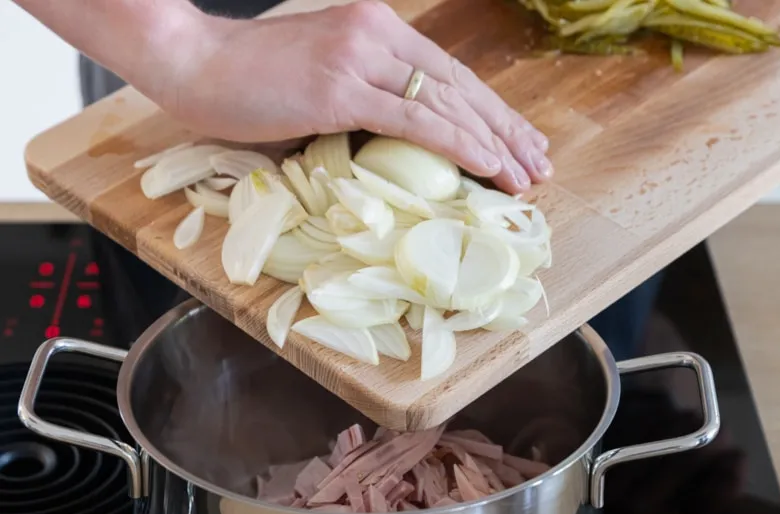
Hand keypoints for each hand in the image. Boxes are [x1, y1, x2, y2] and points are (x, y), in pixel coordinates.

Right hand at [156, 1, 552, 193]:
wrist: (195, 62)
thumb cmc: (250, 77)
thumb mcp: (322, 71)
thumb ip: (366, 88)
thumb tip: (401, 127)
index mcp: (378, 26)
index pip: (450, 72)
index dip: (490, 110)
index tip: (519, 140)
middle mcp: (378, 34)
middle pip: (460, 86)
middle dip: (505, 129)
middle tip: (538, 162)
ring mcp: (361, 59)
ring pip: (446, 104)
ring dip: (492, 144)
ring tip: (524, 175)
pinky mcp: (342, 90)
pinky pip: (415, 120)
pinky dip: (457, 144)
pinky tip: (487, 165)